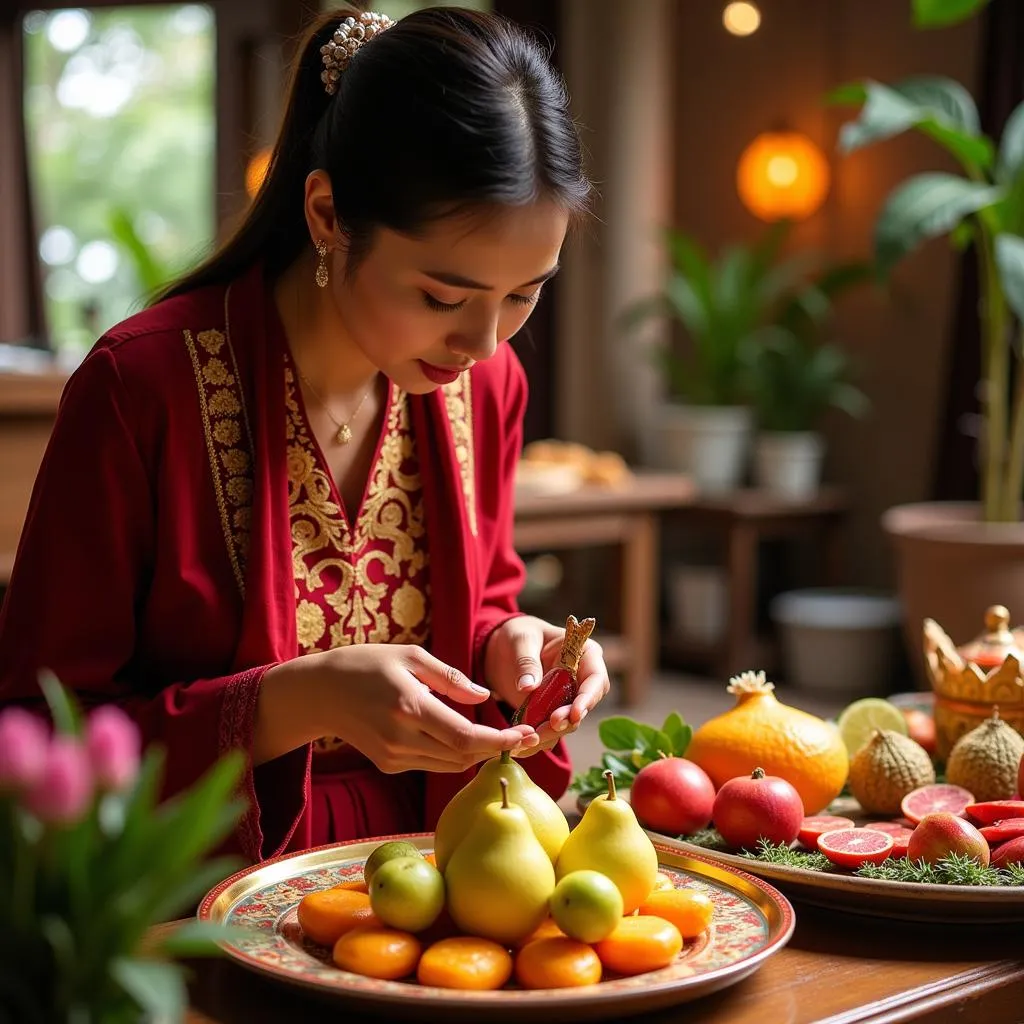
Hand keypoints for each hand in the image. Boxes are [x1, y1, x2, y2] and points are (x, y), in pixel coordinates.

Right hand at [302, 644, 537, 772]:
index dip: (499, 741)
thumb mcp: (411, 656)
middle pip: (463, 757)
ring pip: (450, 766)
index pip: (465, 738)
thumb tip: (484, 696)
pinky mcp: (389, 765)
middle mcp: (401, 739)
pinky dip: (453, 754)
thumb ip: (451, 678)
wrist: (318, 692)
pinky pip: (432, 764)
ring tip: (503, 737)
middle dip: (496, 748)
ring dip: (477, 754)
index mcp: (410, 708)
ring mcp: (393, 757)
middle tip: (525, 736)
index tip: (525, 735)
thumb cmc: (367, 664)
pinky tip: (464, 737)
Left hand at [483, 615, 610, 754]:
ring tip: (530, 737)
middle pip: (585, 705)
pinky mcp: (552, 712)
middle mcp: (582, 679)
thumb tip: (528, 687)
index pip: (596, 679)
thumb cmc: (518, 634)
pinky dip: (537, 739)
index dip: (588, 698)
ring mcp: (568, 698)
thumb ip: (526, 661)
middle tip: (548, 726)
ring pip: (568, 722)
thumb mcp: (520, 639)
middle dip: (568, 720)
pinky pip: (550, 730)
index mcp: (584, 654)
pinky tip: (522, 745)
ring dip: (551, 733)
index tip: (574, 714)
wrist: (503, 649)